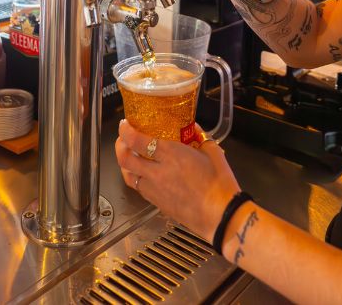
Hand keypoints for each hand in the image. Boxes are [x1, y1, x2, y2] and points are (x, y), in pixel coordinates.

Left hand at [115, 120, 239, 239]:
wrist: (223, 217)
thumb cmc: (220, 184)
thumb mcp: (212, 152)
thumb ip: (199, 137)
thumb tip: (192, 127)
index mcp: (170, 156)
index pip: (137, 140)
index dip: (126, 131)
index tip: (125, 125)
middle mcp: (157, 173)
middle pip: (125, 159)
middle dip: (119, 146)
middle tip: (123, 139)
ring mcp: (155, 191)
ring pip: (128, 176)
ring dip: (125, 164)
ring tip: (129, 156)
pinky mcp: (158, 204)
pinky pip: (139, 189)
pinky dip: (136, 179)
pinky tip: (144, 174)